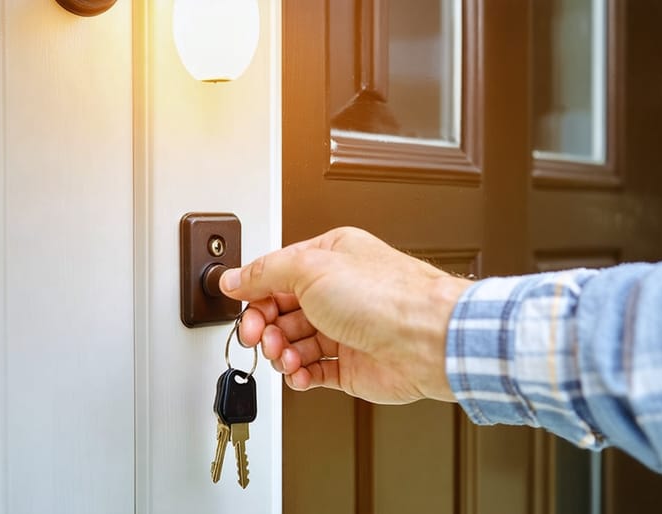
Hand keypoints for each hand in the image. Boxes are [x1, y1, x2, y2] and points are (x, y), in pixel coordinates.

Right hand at [219, 227, 471, 403]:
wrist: (427, 341)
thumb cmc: (387, 298)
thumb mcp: (310, 269)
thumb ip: (265, 272)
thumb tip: (234, 277)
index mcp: (331, 258)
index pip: (277, 275)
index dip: (255, 295)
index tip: (242, 312)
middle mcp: (339, 292)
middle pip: (282, 311)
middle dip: (266, 327)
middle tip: (260, 338)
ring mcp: (346, 329)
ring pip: (295, 344)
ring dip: (282, 353)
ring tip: (287, 358)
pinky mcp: (353, 365)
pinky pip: (314, 372)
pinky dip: (301, 376)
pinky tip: (300, 375)